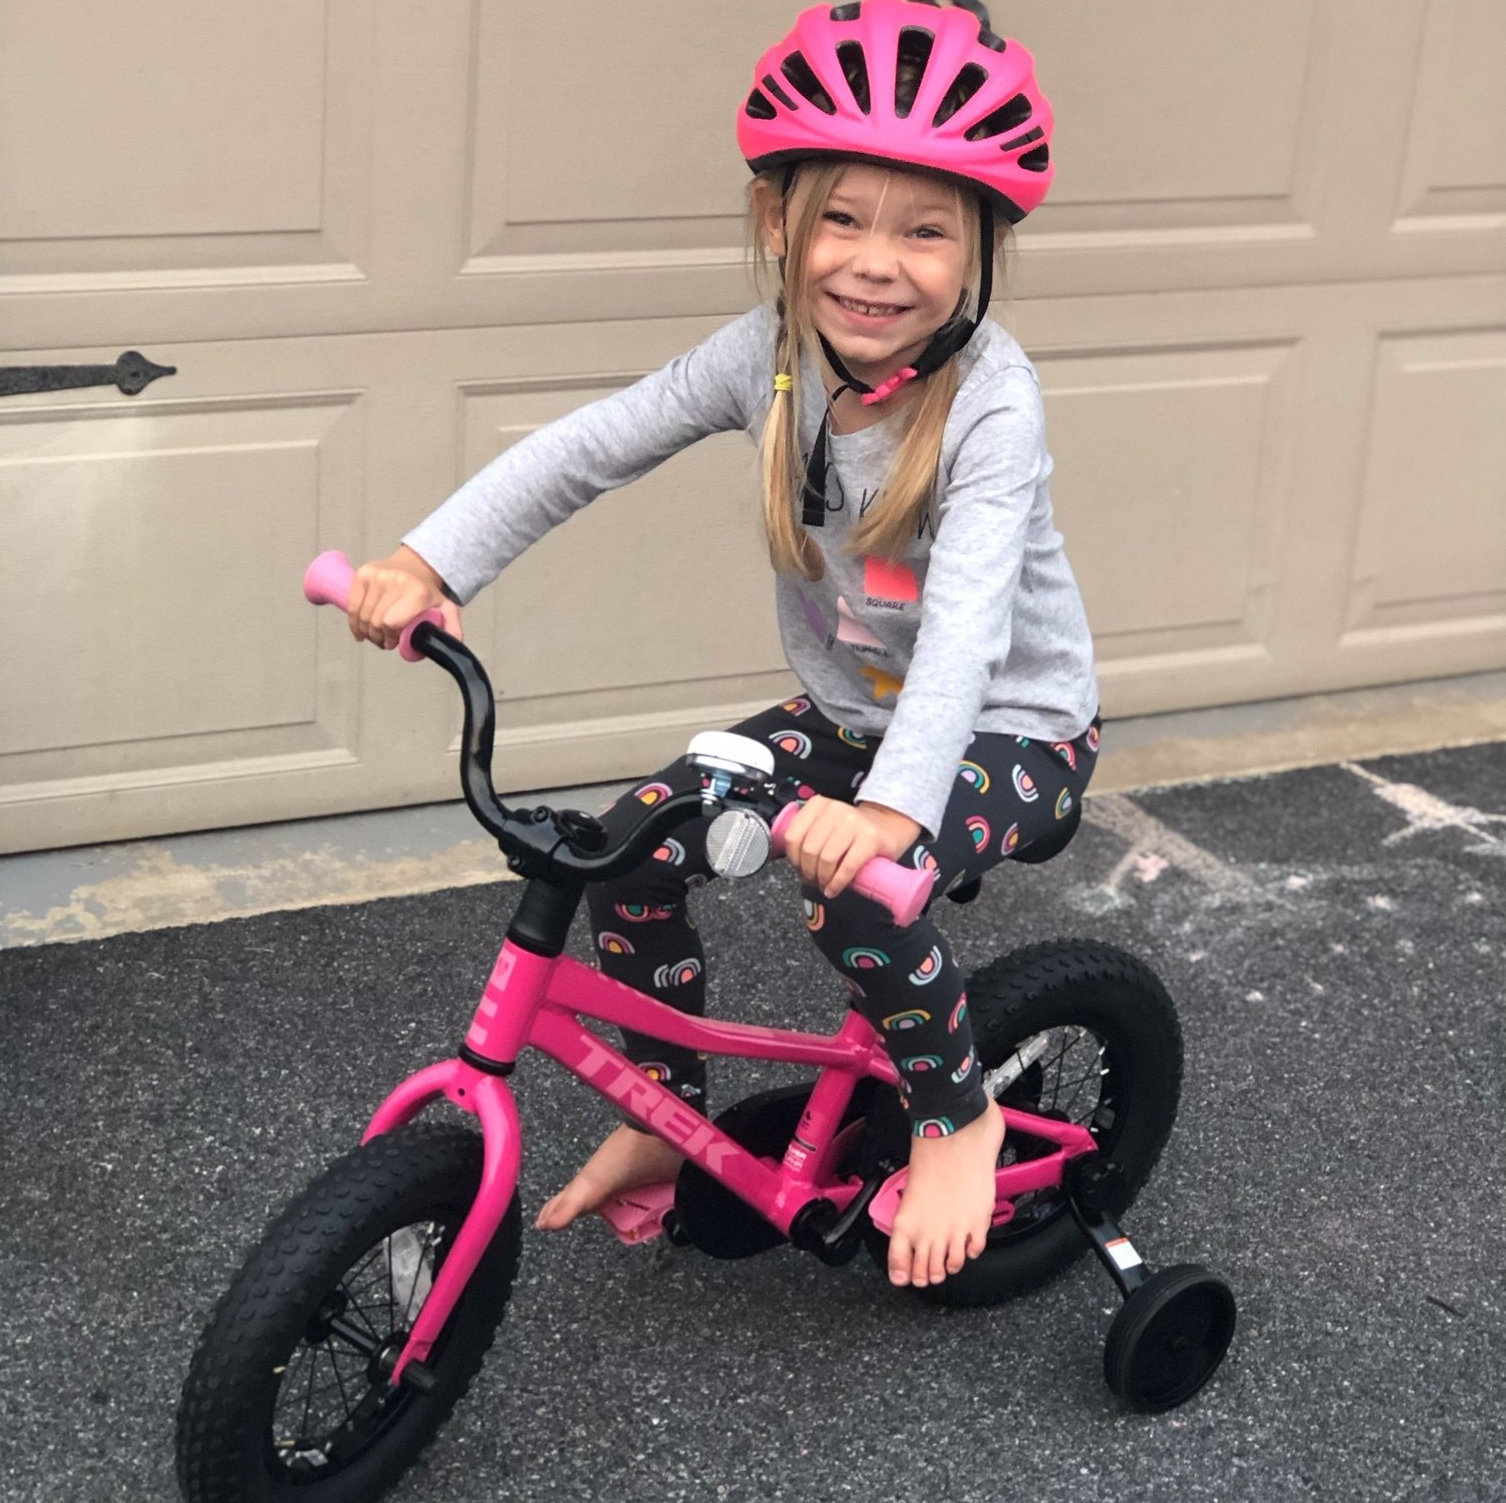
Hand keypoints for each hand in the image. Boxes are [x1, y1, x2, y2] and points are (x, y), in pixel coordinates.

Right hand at [347, 545, 461, 649]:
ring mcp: (377, 576)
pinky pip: (352, 605)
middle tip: (383, 642)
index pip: (393, 623)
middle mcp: (396, 581)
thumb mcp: (446, 608)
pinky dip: (353, 622)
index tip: (393, 643)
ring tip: (374, 637)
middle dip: (378, 638)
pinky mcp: (363, 574)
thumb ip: (452, 628)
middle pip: (376, 622)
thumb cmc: (427, 592)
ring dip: (366, 632)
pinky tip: (359, 632)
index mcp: (416, 592)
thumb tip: (453, 646)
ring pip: (363, 616)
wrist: (415, 564)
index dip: (390, 638)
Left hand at [782, 796, 922, 899]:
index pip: (793, 836)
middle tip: (814, 882)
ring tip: (825, 886)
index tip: (800, 870)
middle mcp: (835, 809)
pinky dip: (838, 883)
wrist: (889, 826)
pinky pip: (847, 866)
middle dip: (809, 873)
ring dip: (823, 879)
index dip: (794, 859)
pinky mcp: (870, 838)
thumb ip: (810, 835)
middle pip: (809, 850)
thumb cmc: (853, 832)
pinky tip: (834, 889)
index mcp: (819, 805)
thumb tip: (794, 864)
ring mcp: (854, 822)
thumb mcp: (827, 825)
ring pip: (826, 859)